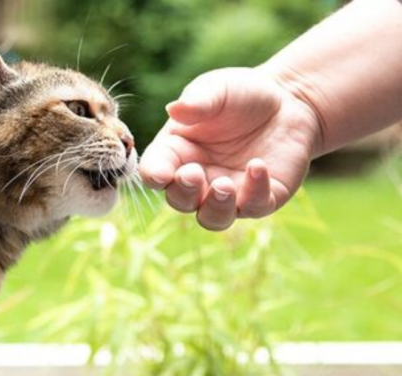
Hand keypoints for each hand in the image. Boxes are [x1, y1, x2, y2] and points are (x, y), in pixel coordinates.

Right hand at [139, 67, 321, 230]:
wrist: (289, 102)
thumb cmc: (242, 94)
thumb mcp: (217, 89)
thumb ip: (197, 101)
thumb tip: (174, 109)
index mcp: (175, 153)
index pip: (154, 172)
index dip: (154, 176)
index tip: (162, 174)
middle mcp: (198, 179)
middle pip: (180, 201)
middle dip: (184, 193)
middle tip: (194, 174)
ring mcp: (229, 193)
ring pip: (212, 218)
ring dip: (215, 208)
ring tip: (225, 186)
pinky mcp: (261, 198)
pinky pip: (254, 207)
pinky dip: (255, 192)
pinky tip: (258, 166)